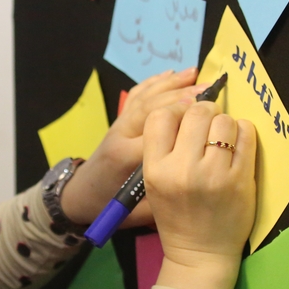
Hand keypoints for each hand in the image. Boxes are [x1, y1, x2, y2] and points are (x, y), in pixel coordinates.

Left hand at [60, 68, 205, 226]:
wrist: (79, 195)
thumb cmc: (110, 206)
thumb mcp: (139, 214)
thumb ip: (164, 201)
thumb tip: (197, 185)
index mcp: (125, 158)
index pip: (154, 135)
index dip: (181, 123)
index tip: (208, 116)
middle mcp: (121, 135)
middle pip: (151, 110)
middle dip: (180, 97)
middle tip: (208, 91)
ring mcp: (119, 125)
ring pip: (144, 98)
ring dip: (170, 84)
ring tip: (195, 74)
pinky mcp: (119, 120)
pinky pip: (137, 96)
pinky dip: (154, 82)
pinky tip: (172, 74)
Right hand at [142, 100, 256, 288]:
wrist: (201, 254)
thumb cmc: (176, 216)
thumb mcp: (154, 183)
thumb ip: (163, 148)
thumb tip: (186, 109)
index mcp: (155, 169)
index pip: (160, 117)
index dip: (175, 111)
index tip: (184, 120)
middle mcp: (182, 170)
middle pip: (196, 113)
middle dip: (204, 113)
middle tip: (208, 124)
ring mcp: (214, 174)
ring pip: (223, 121)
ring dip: (225, 124)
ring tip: (223, 138)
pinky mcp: (241, 180)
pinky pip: (246, 135)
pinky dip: (244, 131)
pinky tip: (238, 143)